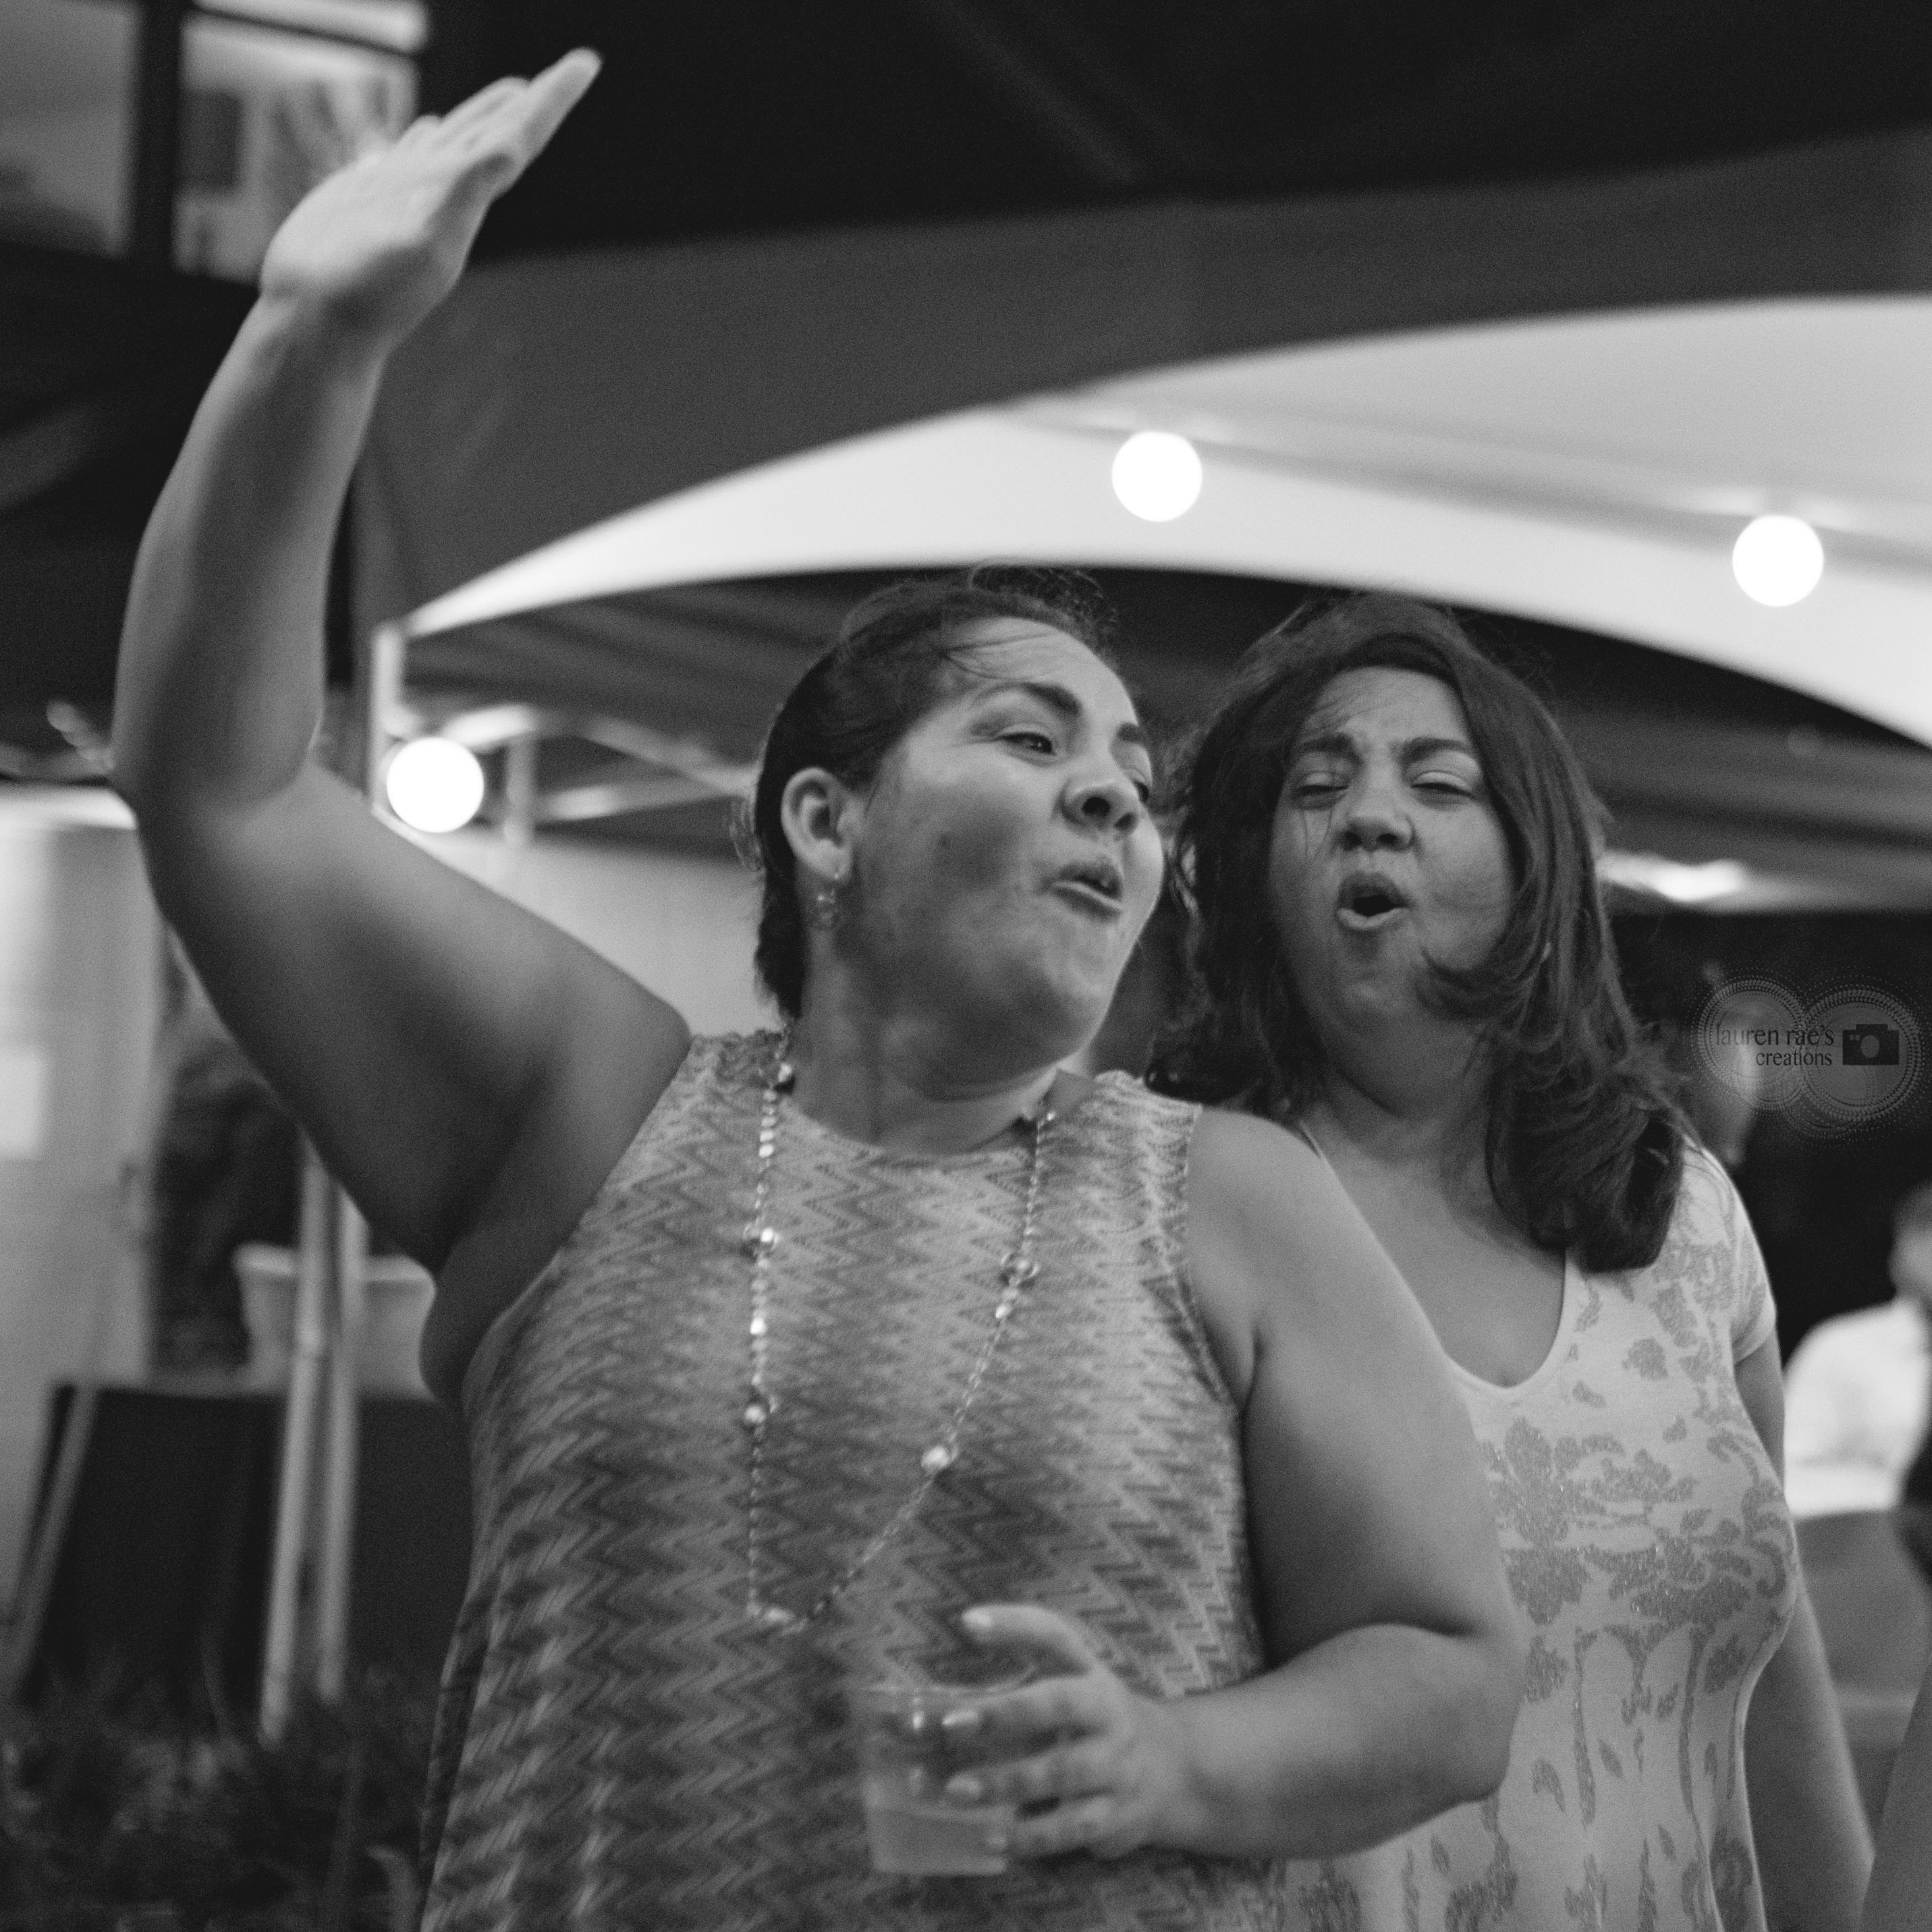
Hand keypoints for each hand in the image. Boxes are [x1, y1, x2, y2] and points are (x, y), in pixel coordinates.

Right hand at [257, 50, 600, 349]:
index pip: (519, 136)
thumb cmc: (368, 290)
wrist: (318, 322)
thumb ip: (465, 194)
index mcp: (466, 196)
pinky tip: (434, 127)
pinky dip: (428, 137)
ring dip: (487, 113)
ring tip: (514, 89)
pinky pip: (412, 155)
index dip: (553, 99)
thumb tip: (506, 153)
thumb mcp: (424, 240)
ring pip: (460, 140)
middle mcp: (446, 191)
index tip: (587, 63)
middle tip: (569, 72)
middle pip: (500, 131)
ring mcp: (411, 192)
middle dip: (534, 101)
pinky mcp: (374, 195)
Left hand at [947, 1604, 1189, 1859]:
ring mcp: (1116, 1765)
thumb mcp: (1076, 1686)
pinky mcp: (1117, 1816)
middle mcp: (1107, 1712)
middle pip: (1059, 1704)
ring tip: (957, 1790)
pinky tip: (994, 1838)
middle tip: (951, 1724)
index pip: (1055, 1637)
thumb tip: (933, 1708)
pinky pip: (1072, 1828)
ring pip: (1062, 1772)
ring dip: (1007, 1782)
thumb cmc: (1098, 1721)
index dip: (1015, 1625)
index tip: (968, 1622)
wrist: (1173, 1768)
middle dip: (1006, 1712)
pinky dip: (1031, 1836)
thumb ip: (1021, 1685)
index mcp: (1091, 1673)